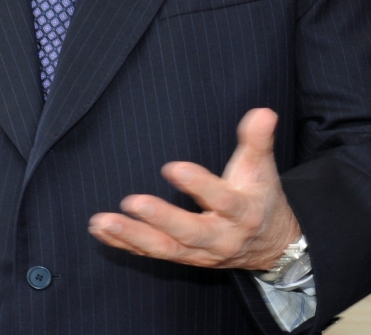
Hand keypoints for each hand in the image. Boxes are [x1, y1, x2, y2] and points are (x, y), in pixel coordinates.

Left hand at [89, 108, 300, 269]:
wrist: (269, 244)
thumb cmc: (259, 196)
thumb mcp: (262, 168)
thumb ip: (259, 139)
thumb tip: (264, 112)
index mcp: (243, 213)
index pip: (222, 201)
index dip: (198, 185)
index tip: (173, 168)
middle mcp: (222, 238)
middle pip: (190, 232)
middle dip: (161, 219)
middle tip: (132, 202)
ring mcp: (200, 253)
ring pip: (165, 248)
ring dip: (132, 235)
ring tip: (102, 221)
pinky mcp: (183, 258)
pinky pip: (151, 254)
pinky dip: (125, 244)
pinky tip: (101, 231)